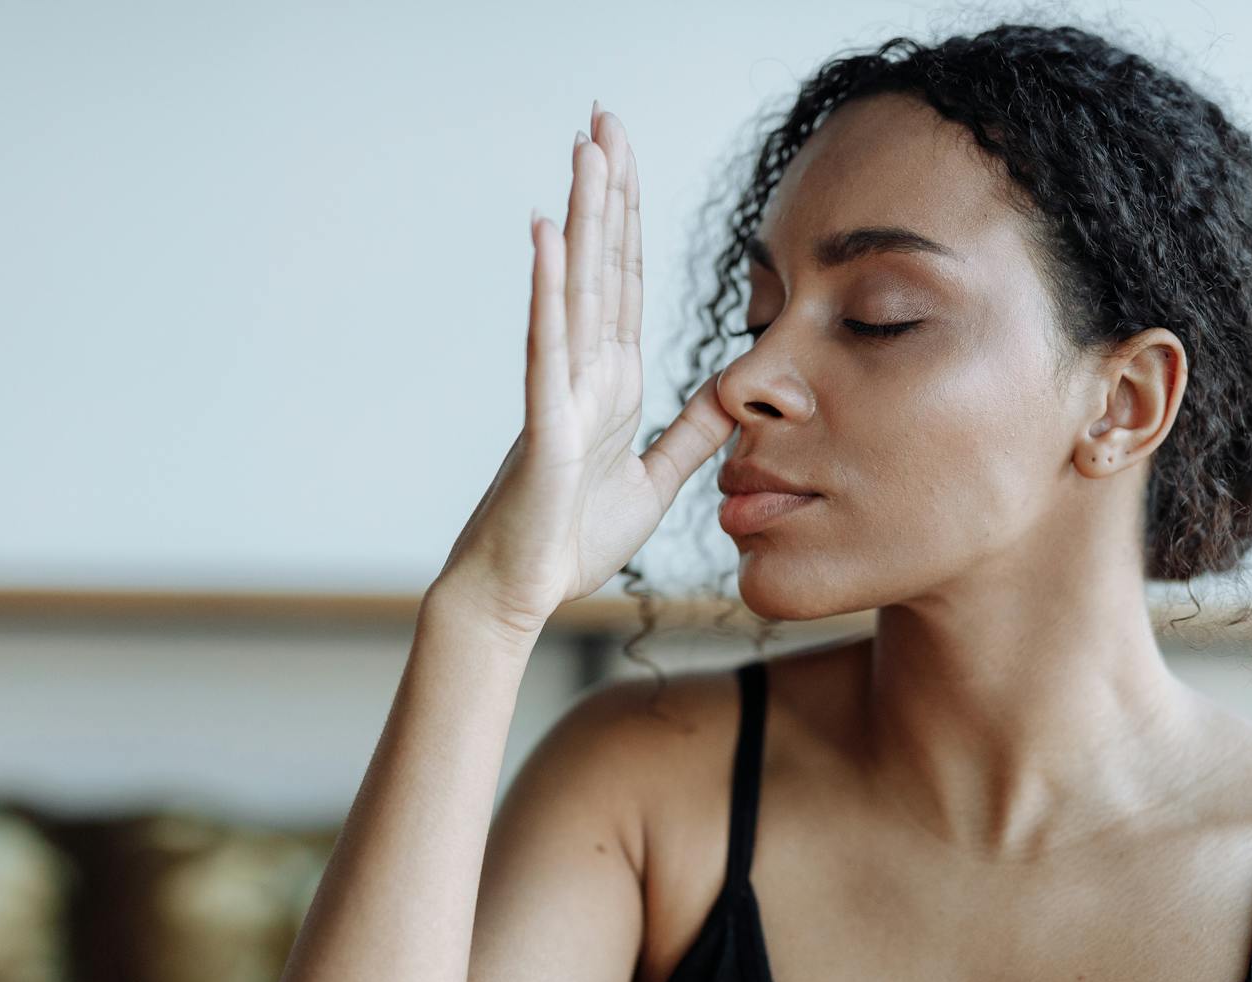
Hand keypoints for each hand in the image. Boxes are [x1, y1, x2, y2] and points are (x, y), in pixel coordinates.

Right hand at [435, 101, 736, 638]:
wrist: (518, 594)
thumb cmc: (570, 540)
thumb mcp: (655, 480)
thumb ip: (691, 434)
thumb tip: (732, 389)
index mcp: (612, 383)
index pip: (627, 284)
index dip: (631, 219)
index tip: (625, 156)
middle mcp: (585, 373)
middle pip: (602, 266)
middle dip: (607, 191)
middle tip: (603, 117)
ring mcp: (561, 391)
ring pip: (577, 288)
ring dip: (583, 217)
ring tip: (585, 147)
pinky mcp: (544, 423)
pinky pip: (547, 345)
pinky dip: (548, 288)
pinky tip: (550, 232)